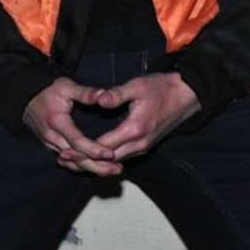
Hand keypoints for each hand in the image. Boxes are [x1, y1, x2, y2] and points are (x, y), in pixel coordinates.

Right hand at [23, 77, 121, 176]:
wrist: (28, 97)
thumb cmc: (49, 90)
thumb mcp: (66, 86)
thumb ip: (85, 92)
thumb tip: (103, 95)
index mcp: (57, 122)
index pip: (77, 141)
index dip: (94, 149)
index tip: (110, 154)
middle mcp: (52, 137)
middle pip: (76, 159)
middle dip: (97, 166)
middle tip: (118, 169)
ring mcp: (50, 144)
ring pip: (72, 163)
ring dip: (93, 168)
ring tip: (113, 170)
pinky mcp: (51, 147)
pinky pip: (68, 160)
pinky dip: (83, 165)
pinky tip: (97, 167)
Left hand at [57, 72, 200, 166]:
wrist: (186, 96)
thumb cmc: (161, 88)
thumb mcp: (137, 86)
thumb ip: (116, 94)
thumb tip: (98, 99)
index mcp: (135, 130)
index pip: (103, 146)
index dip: (82, 150)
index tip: (64, 150)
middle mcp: (139, 144)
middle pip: (107, 160)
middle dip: (84, 161)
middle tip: (63, 159)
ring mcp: (143, 147)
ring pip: (115, 162)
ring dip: (94, 162)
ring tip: (73, 160)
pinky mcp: (145, 146)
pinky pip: (122, 157)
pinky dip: (106, 159)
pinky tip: (93, 155)